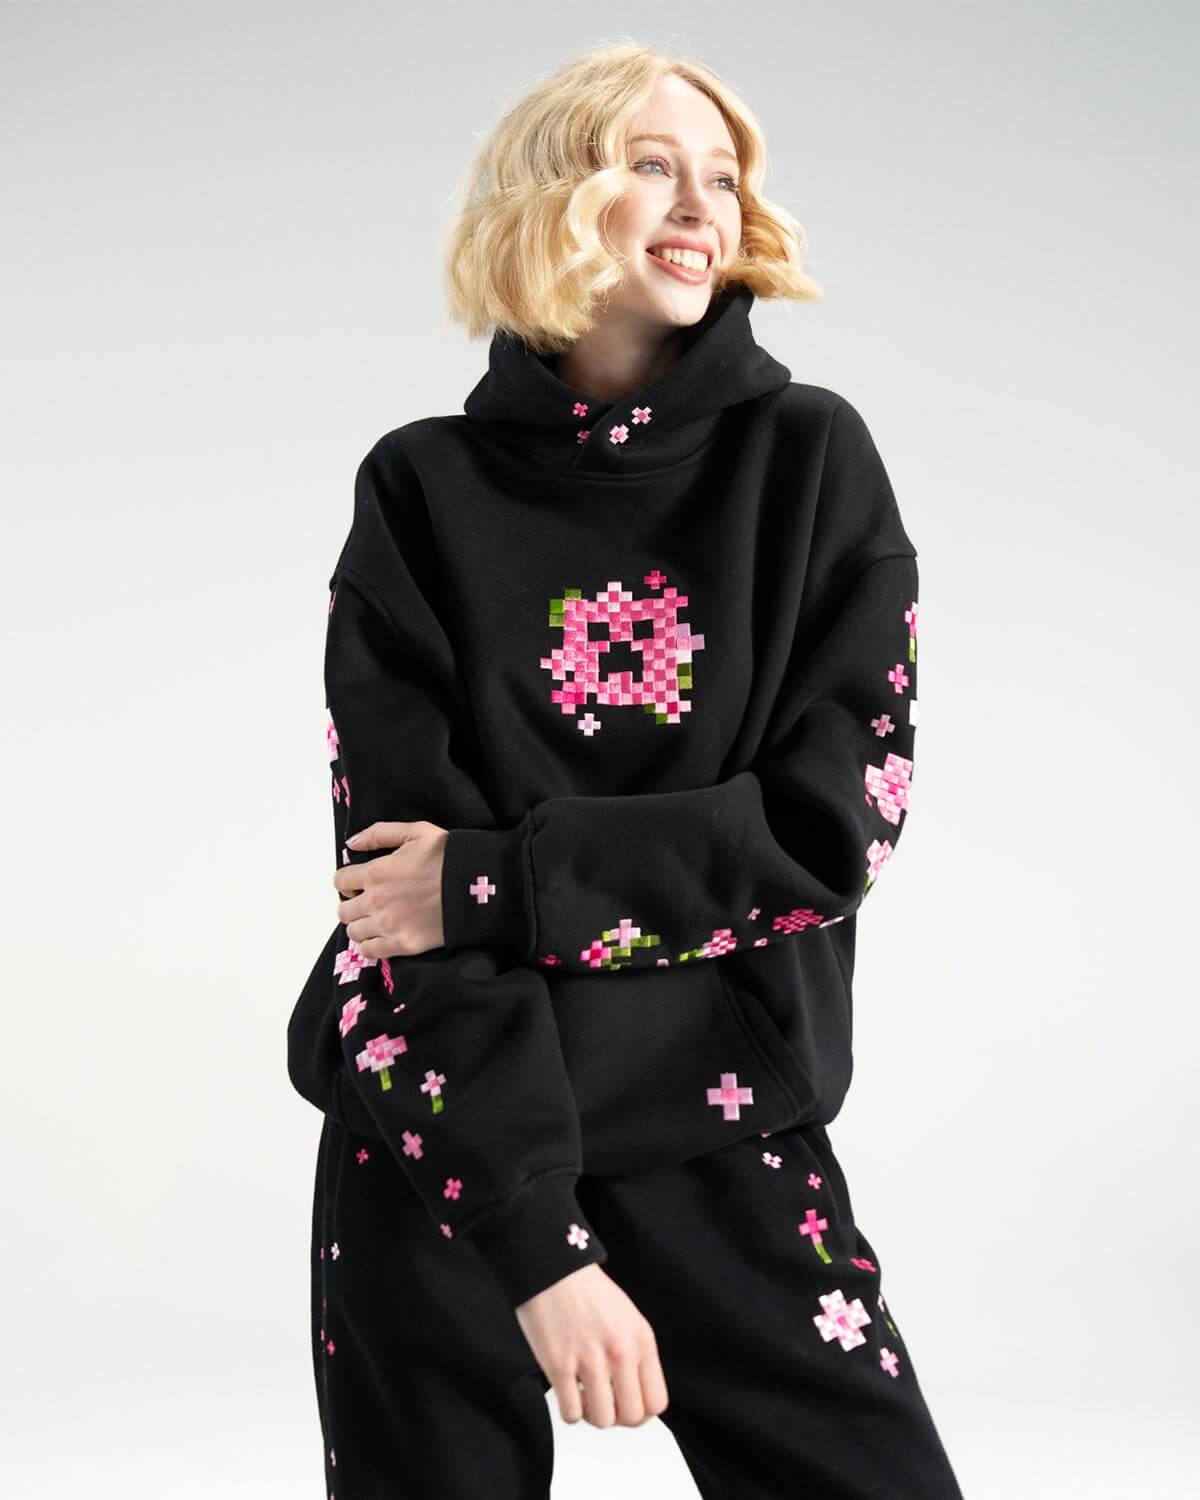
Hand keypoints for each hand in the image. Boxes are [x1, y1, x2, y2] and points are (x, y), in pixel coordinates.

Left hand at [333, 821, 446, 958]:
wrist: (479, 887)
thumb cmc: (450, 857)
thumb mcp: (417, 832)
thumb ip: (380, 833)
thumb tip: (352, 842)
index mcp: (377, 872)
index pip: (340, 881)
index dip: (348, 881)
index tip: (359, 883)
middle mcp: (376, 900)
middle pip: (344, 909)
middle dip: (353, 904)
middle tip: (369, 902)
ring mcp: (388, 925)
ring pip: (354, 931)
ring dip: (361, 925)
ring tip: (376, 920)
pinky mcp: (402, 945)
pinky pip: (370, 951)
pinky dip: (370, 945)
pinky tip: (381, 937)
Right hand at [515, 1264, 669, 1427]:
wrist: (552, 1269)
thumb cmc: (588, 1292)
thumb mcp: (628, 1318)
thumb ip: (637, 1355)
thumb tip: (635, 1395)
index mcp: (642, 1340)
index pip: (657, 1402)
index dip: (642, 1412)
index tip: (626, 1404)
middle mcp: (621, 1353)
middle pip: (632, 1417)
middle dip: (618, 1416)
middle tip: (604, 1401)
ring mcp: (590, 1361)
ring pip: (603, 1421)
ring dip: (593, 1415)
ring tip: (584, 1394)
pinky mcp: (559, 1366)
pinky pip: (571, 1414)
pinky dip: (570, 1411)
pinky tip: (567, 1391)